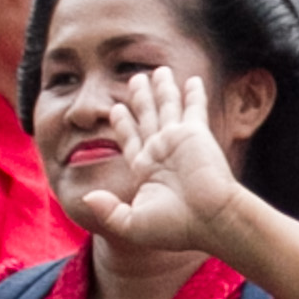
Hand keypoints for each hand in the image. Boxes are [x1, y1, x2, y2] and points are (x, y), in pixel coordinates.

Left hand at [69, 64, 253, 254]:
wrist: (211, 221)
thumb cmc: (176, 228)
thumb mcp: (132, 224)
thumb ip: (108, 210)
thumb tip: (88, 198)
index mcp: (146, 169)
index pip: (131, 139)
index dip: (123, 124)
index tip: (116, 108)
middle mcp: (162, 152)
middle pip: (147, 116)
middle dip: (141, 98)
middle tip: (135, 78)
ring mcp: (179, 141)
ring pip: (167, 106)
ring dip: (162, 88)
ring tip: (157, 70)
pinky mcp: (196, 134)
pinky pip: (193, 108)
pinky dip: (193, 93)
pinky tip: (191, 80)